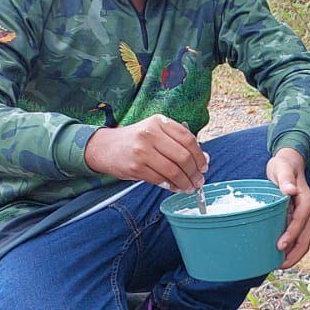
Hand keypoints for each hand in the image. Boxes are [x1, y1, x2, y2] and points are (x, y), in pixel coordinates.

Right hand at [85, 115, 207, 191]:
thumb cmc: (135, 140)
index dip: (200, 155)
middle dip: (194, 172)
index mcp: (159, 122)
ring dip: (185, 182)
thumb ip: (177, 142)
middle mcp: (150, 134)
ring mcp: (142, 151)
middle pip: (183, 156)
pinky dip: (171, 186)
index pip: (188, 139)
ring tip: (189, 187)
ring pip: (173, 170)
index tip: (204, 166)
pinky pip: (160, 179)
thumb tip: (203, 159)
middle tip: (199, 180)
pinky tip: (175, 187)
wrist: (105, 147)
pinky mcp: (136, 167)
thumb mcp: (155, 132)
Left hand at [267, 147, 309, 268]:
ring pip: (304, 240)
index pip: (300, 222)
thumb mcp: (282, 168)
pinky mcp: (301, 219)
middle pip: (306, 238)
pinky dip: (292, 248)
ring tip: (278, 265)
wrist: (290, 162)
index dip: (290, 236)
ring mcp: (307, 216)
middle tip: (279, 265)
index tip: (279, 247)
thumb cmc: (284, 165)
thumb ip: (285, 179)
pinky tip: (280, 255)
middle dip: (294, 254)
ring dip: (294, 254)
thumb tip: (290, 190)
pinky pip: (299, 237)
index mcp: (307, 201)